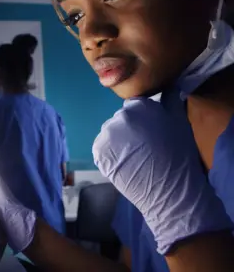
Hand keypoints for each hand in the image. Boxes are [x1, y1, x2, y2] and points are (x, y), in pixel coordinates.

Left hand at [93, 97, 232, 254]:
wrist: (169, 190)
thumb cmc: (179, 156)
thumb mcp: (179, 123)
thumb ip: (170, 101)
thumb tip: (168, 87)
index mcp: (138, 106)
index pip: (134, 107)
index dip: (142, 121)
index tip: (150, 134)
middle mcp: (119, 117)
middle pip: (120, 120)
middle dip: (129, 131)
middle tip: (144, 148)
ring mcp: (106, 135)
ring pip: (110, 134)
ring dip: (118, 143)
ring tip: (134, 158)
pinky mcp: (98, 152)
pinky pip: (102, 149)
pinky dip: (110, 155)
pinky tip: (123, 164)